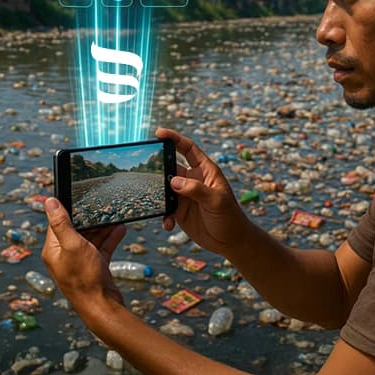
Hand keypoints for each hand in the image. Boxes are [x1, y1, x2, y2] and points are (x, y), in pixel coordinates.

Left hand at [42, 197, 127, 316]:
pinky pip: (101, 248)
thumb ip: (62, 223)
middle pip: (76, 229)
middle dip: (90, 218)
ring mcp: (79, 263)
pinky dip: (110, 239)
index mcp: (53, 250)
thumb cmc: (85, 279)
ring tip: (115, 216)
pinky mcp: (94, 267)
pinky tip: (120, 229)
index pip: (57, 223)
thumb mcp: (73, 245)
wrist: (102, 307)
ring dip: (103, 228)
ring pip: (90, 238)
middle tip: (101, 205)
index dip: (68, 210)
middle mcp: (64, 256)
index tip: (79, 197)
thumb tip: (49, 201)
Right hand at [155, 126, 247, 256]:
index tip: (159, 133)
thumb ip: (196, 189)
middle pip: (171, 167)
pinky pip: (165, 208)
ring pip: (164, 188)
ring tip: (153, 202)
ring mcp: (185, 195)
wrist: (231, 241)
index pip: (188, 149)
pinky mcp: (180, 211)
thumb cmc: (230, 217)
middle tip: (144, 171)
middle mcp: (193, 180)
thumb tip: (173, 182)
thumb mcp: (216, 201)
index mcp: (205, 171)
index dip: (174, 139)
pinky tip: (168, 224)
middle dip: (158, 168)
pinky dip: (163, 215)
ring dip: (157, 194)